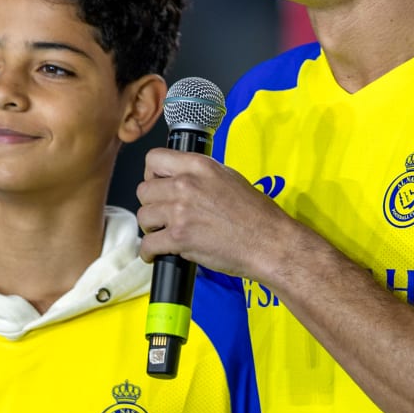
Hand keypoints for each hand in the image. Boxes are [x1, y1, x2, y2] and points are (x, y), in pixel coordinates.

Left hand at [135, 150, 302, 280]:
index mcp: (198, 166)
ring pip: (144, 216)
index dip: (152, 174)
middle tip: (163, 214)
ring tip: (163, 234)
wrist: (269, 243)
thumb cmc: (257, 215)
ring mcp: (180, 211)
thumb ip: (201, 174)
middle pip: (144, 190)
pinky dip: (149, 252)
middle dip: (152, 204)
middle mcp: (186, 184)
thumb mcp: (230, 177)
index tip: (157, 185)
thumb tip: (182, 176)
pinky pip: (147, 244)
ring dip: (151, 228)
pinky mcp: (179, 238)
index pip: (154, 159)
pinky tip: (156, 254)